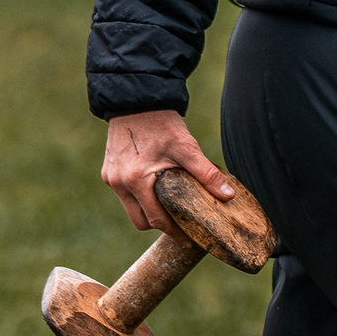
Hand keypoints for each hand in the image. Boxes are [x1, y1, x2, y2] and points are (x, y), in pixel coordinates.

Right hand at [102, 110, 233, 233]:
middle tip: (182, 222)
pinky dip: (140, 197)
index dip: (174, 230)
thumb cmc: (161, 123)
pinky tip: (157, 189)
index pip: (156, 220)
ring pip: (131, 209)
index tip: (190, 234)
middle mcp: (119, 183)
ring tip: (171, 205)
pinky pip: (125, 195)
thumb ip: (206, 173)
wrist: (136, 101)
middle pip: (141, 221)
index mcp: (136, 180)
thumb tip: (228, 195)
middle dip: (161, 225)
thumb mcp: (187, 147)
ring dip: (149, 211)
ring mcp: (111, 178)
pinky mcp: (108, 172)